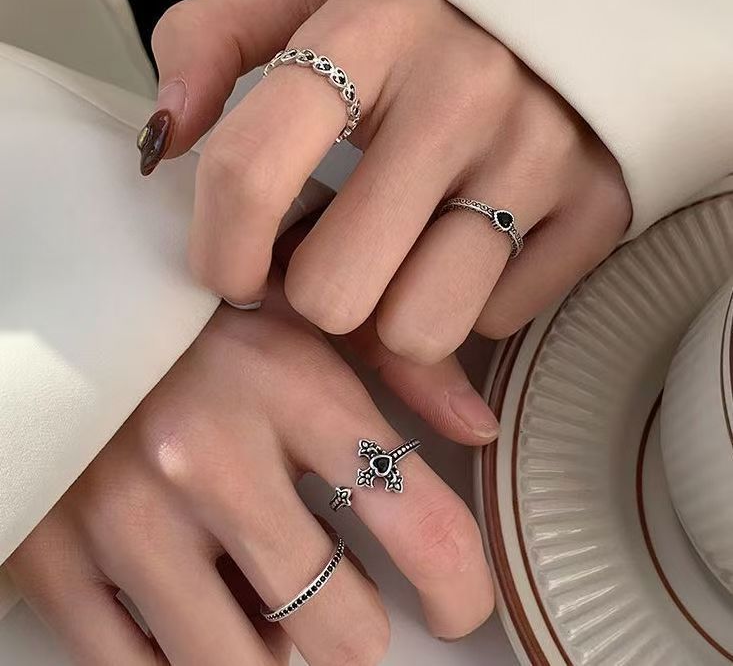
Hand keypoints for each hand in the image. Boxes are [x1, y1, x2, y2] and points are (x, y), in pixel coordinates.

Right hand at [7, 272, 492, 665]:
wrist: (66, 304)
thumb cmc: (202, 312)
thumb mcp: (308, 311)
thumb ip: (408, 365)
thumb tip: (477, 429)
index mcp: (292, 387)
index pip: (420, 525)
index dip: (459, 589)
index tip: (458, 603)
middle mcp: (212, 458)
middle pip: (340, 628)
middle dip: (354, 624)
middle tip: (342, 594)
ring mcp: (126, 517)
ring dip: (274, 648)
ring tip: (262, 596)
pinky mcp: (54, 559)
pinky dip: (185, 652)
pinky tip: (193, 602)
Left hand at [140, 0, 630, 363]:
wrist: (568, 1)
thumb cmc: (422, 8)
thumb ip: (211, 40)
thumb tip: (167, 138)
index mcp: (368, 31)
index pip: (250, 170)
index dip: (220, 251)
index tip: (231, 273)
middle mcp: (460, 95)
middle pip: (334, 290)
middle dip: (321, 292)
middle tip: (339, 255)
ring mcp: (538, 157)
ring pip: (421, 329)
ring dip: (397, 312)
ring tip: (405, 258)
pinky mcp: (595, 210)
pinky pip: (496, 322)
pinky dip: (472, 302)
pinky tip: (471, 248)